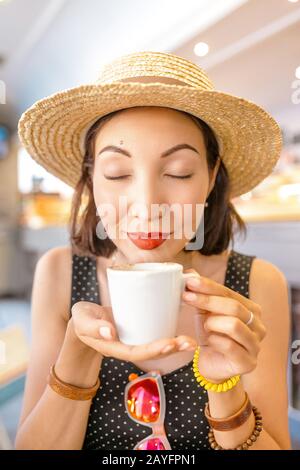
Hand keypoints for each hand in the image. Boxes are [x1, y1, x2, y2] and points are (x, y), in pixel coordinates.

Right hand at [71, 301, 196, 361]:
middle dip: (171, 349)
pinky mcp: (139, 330)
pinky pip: (155, 334)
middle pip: (151, 352)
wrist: (85, 320)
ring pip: (156, 345)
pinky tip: (183, 327)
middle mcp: (127, 347)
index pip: (136, 352)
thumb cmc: (82, 319)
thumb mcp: (81, 320)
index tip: (170, 344)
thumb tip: (109, 332)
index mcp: (115, 347)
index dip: (154, 349)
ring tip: (191, 342)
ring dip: (175, 344)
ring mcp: (134, 340)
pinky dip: (169, 332)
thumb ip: (92, 327)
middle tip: (189, 343)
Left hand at [182, 269, 266, 382]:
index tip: (189, 281)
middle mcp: (258, 326)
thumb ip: (201, 294)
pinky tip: (210, 341)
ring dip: (212, 323)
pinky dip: (214, 340)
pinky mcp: (248, 362)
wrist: (213, 366)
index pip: (229, 293)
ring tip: (206, 328)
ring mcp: (255, 345)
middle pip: (233, 306)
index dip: (208, 286)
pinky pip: (229, 346)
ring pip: (233, 325)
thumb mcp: (205, 313)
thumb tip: (190, 273)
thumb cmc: (212, 336)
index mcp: (251, 310)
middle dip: (207, 300)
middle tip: (186, 297)